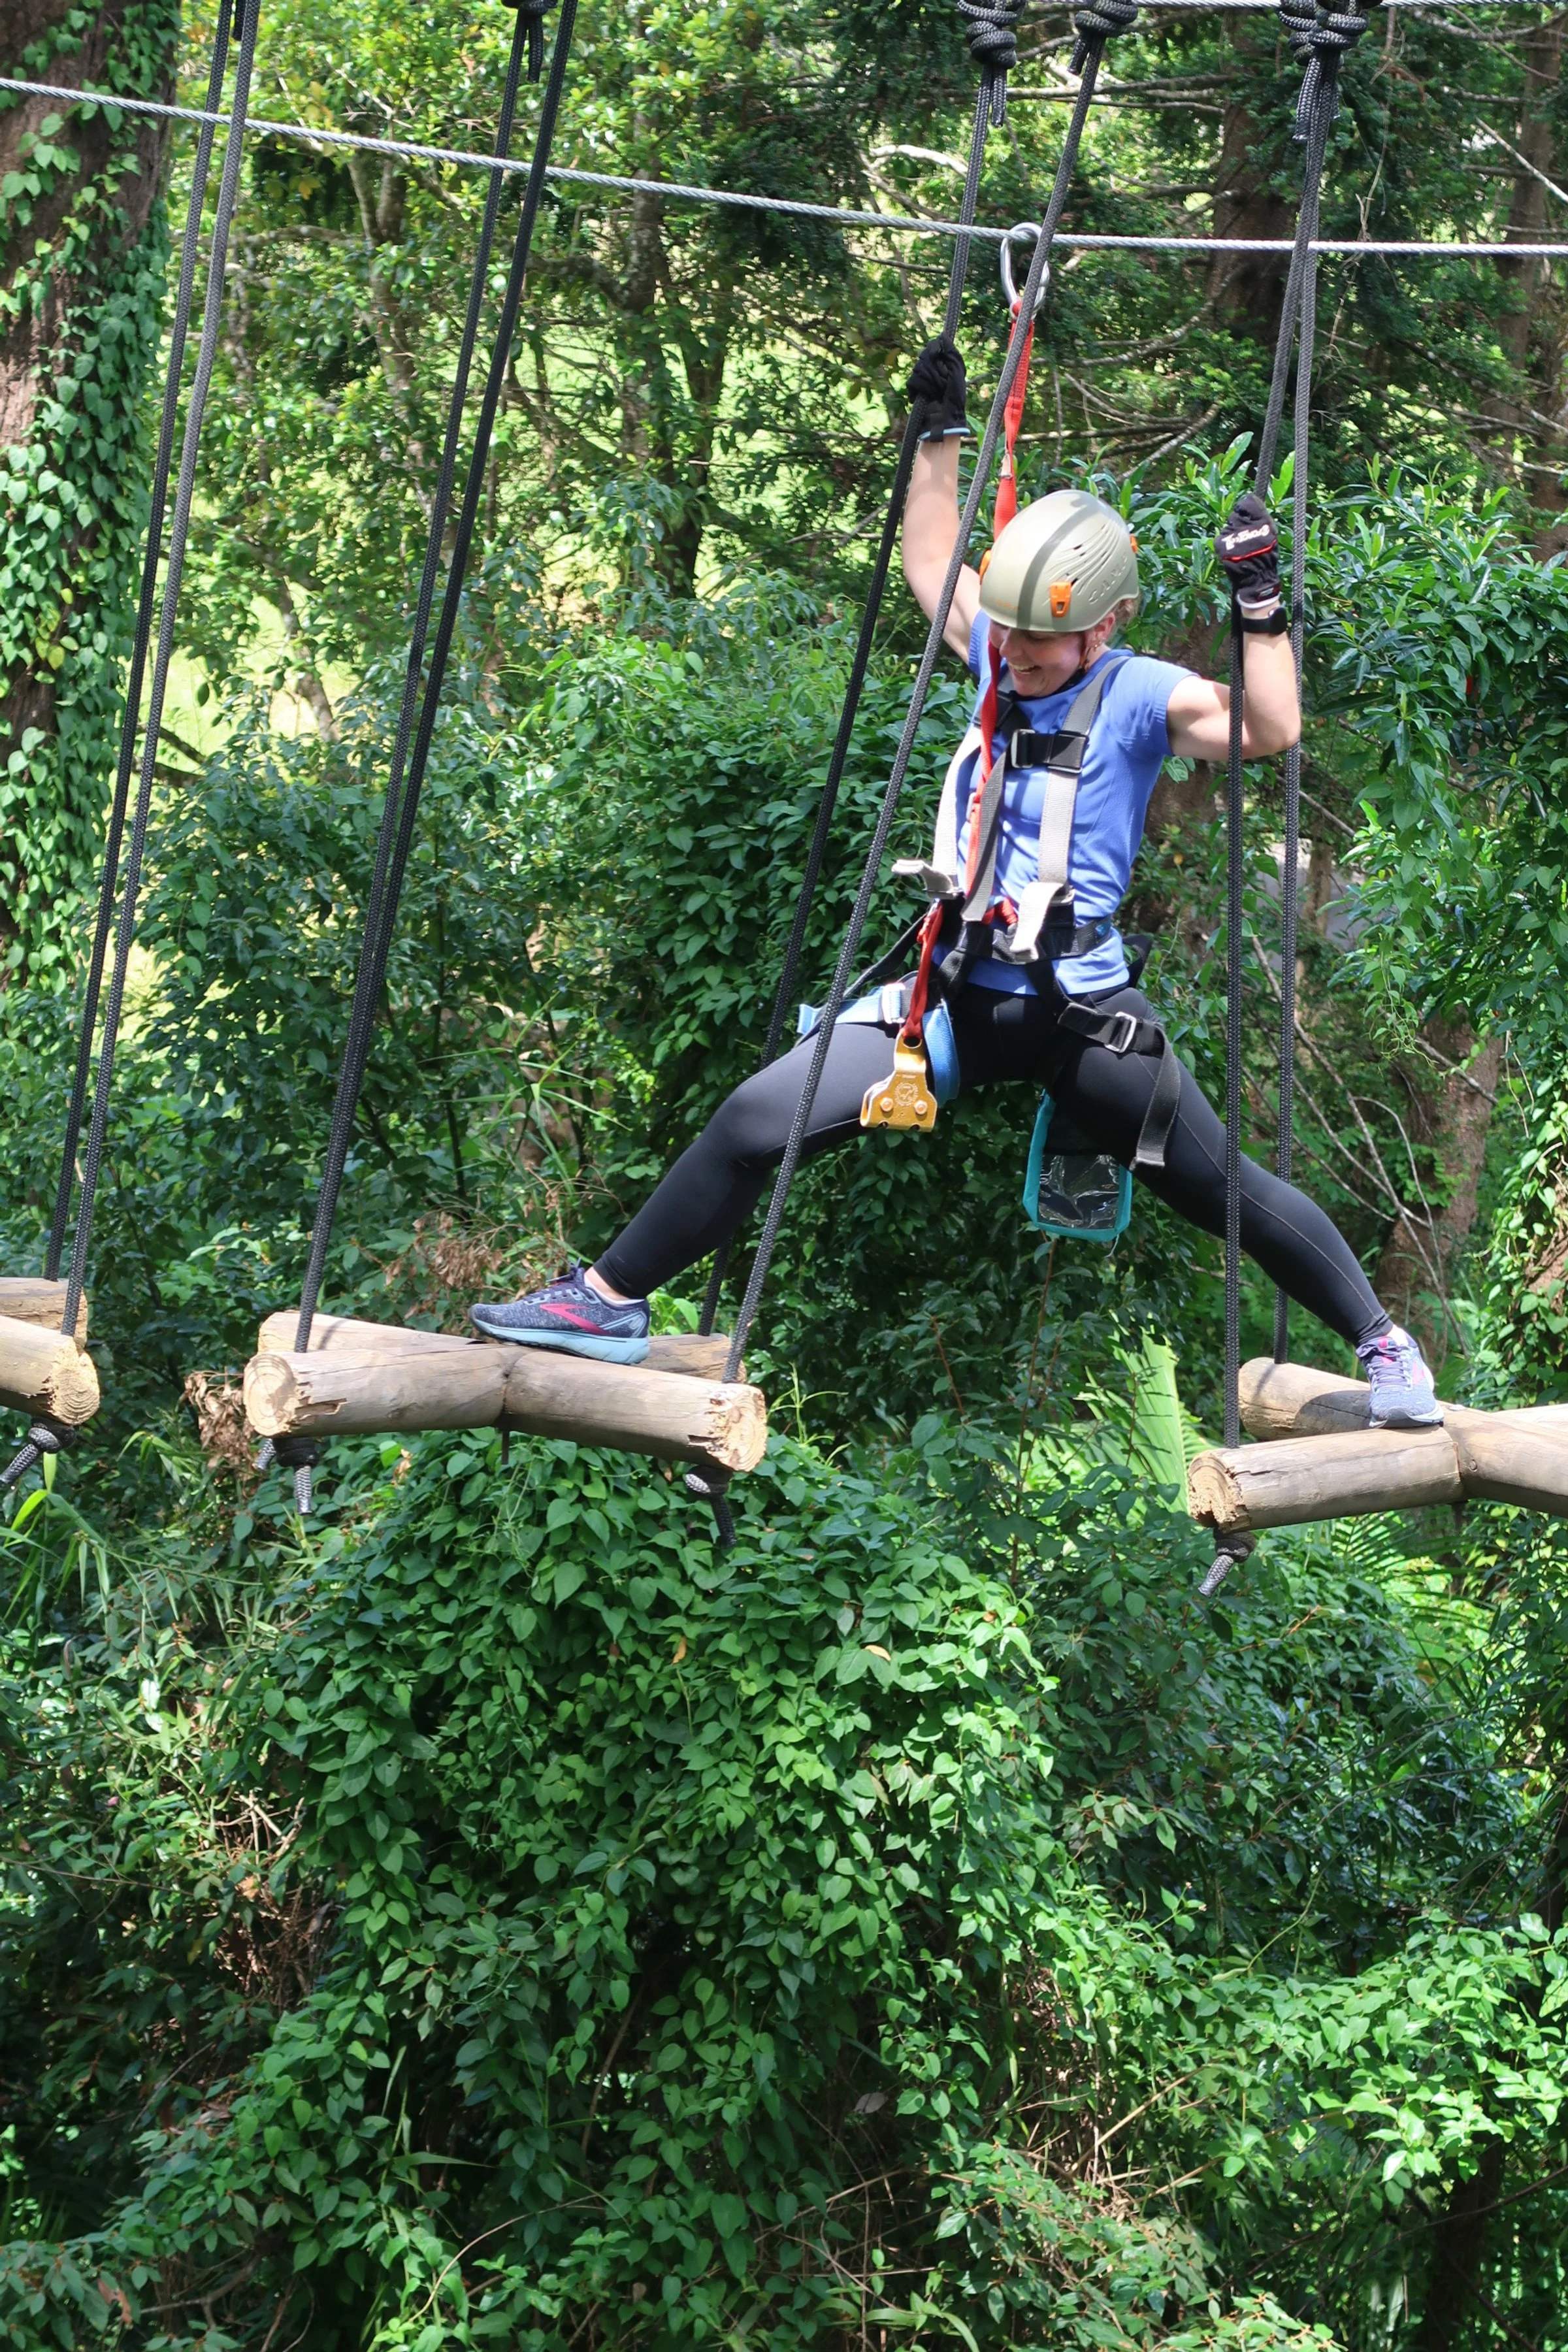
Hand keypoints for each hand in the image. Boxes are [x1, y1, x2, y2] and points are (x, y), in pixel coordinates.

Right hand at [907, 336, 968, 440]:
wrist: (946, 416)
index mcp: (941, 363)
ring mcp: (921, 378)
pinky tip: (928, 395)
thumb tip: (942, 335)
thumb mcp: (957, 371)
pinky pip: (913, 381)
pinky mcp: (913, 388)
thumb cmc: (955, 396)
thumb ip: (950, 352)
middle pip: (924, 357)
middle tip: (943, 382)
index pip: (932, 347)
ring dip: (931, 380)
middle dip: (935, 369)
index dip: (935, 352)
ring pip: (919, 368)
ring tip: (938, 391)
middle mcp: (930, 368)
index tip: (940, 359)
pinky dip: (922, 387)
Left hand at [1214, 492, 1279, 606]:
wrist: (1257, 578)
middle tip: (1243, 538)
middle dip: (1237, 524)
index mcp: (1260, 519)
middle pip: (1235, 515)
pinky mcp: (1221, 544)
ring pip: (1226, 528)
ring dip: (1230, 536)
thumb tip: (1250, 500)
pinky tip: (1232, 553)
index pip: (1247, 503)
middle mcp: (1244, 524)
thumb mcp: (1270, 533)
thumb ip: (1261, 517)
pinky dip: (1224, 545)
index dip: (1245, 509)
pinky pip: (1220, 539)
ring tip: (1239, 548)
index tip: (1247, 517)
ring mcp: (1231, 534)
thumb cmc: (1266, 556)